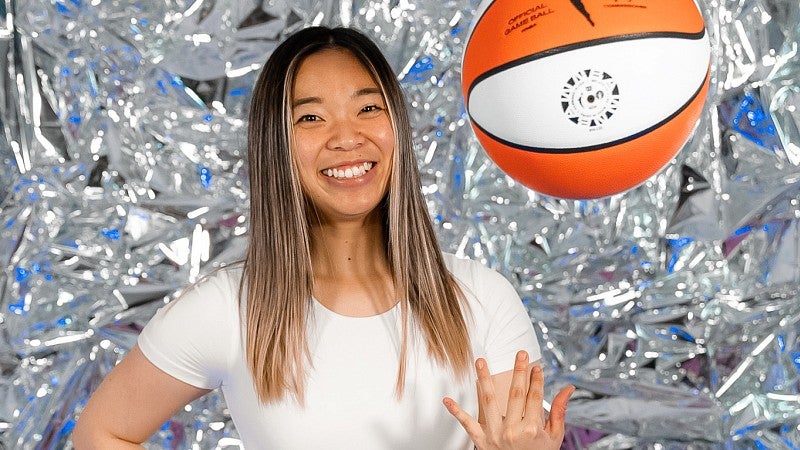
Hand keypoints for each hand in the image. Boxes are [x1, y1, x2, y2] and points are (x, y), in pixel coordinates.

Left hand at [443, 351, 573, 449]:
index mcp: (532, 430)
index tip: (536, 366)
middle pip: (515, 394)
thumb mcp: (554, 437)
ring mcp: (495, 435)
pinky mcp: (481, 441)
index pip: (535, 397)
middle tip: (520, 354)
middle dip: (519, 371)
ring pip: (489, 401)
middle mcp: (513, 431)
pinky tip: (447, 400)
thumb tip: (568, 388)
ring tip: (480, 361)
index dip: (537, 380)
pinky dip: (456, 412)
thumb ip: (559, 412)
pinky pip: (467, 424)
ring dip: (484, 378)